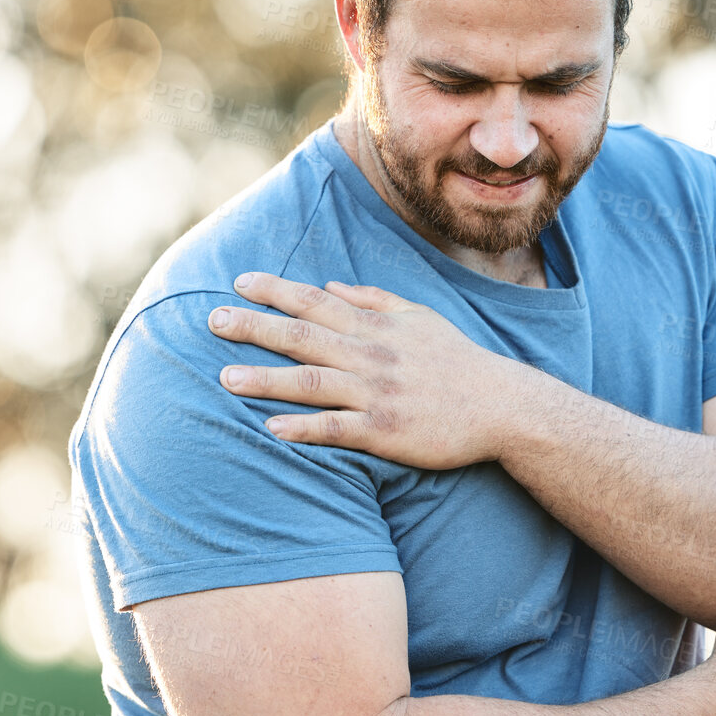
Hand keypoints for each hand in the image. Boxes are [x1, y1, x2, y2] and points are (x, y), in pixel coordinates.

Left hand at [207, 271, 509, 470]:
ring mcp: (377, 394)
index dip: (276, 290)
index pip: (316, 302)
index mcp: (376, 326)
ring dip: (267, 380)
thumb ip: (374, 300)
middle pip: (302, 336)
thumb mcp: (419, 318)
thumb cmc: (457, 362)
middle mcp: (371, 355)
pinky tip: (272, 429)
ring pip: (312, 383)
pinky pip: (338, 429)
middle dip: (255, 326)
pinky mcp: (386, 433)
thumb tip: (333, 286)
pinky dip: (305, 428)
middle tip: (212, 320)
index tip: (239, 282)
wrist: (503, 407)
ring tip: (226, 378)